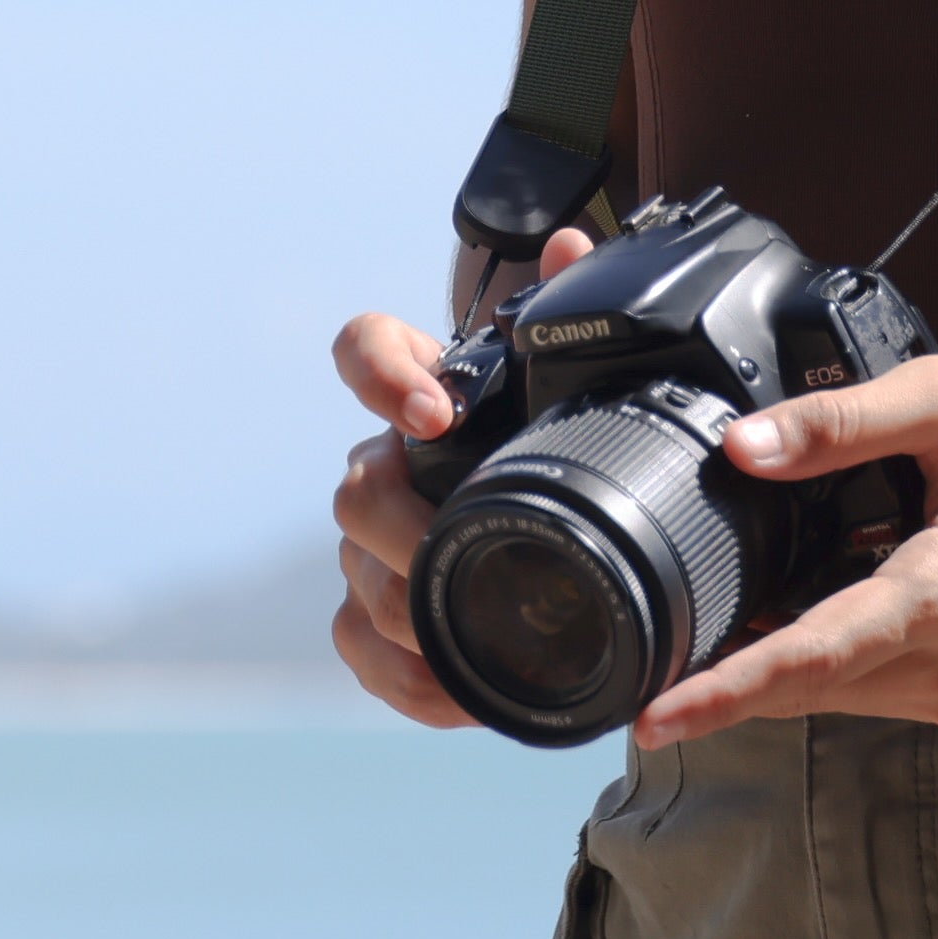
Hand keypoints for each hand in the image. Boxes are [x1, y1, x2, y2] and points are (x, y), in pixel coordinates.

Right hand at [326, 229, 590, 727]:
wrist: (577, 550)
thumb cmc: (567, 457)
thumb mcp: (583, 396)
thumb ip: (575, 314)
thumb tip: (574, 245)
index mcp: (428, 395)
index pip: (363, 349)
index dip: (379, 374)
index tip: (433, 412)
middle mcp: (387, 466)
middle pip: (356, 487)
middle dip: (400, 527)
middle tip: (452, 552)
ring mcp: (371, 548)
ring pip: (354, 576)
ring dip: (406, 612)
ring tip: (467, 638)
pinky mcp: (375, 620)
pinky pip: (360, 649)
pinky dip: (405, 678)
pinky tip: (456, 694)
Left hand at [631, 360, 937, 745]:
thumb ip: (838, 423)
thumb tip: (745, 448)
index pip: (818, 657)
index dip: (730, 691)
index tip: (658, 718)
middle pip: (817, 687)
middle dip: (735, 679)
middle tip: (660, 658)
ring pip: (844, 698)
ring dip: (787, 671)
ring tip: (745, 619)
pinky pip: (880, 695)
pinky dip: (838, 668)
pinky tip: (822, 621)